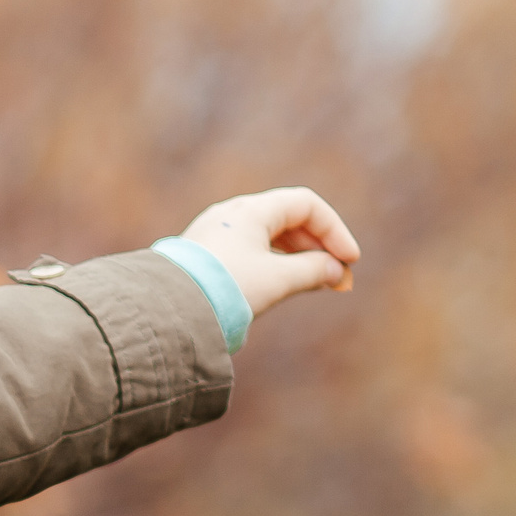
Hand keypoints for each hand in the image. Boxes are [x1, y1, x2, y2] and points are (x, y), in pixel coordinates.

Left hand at [177, 187, 359, 316]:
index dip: (333, 229)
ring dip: (297, 257)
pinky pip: (249, 251)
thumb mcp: (278, 279)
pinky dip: (273, 263)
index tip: (349, 261)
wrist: (166, 310)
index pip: (305, 205)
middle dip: (318, 246)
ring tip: (316, 284)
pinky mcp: (204, 255)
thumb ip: (314, 271)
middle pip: (287, 219)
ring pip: (268, 236)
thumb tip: (336, 271)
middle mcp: (230, 215)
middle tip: (338, 279)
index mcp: (249, 211)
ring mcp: (214, 234)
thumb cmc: (225, 289)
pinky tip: (283, 285)